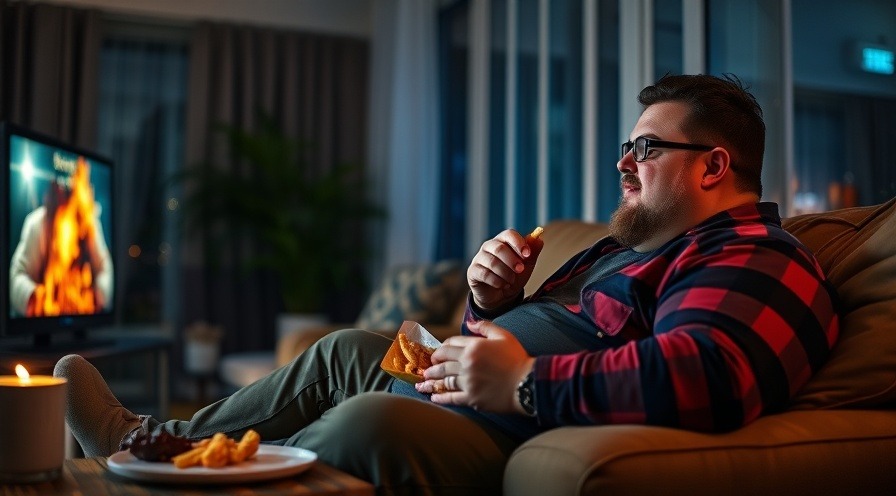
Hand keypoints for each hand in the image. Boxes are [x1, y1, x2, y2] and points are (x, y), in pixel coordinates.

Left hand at [415, 321, 534, 413]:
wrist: (528, 383)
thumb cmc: (517, 358)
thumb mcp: (503, 336)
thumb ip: (485, 327)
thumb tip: (469, 322)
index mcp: (473, 347)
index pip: (449, 345)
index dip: (441, 348)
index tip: (437, 353)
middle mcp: (467, 364)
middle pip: (442, 362)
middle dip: (432, 365)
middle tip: (427, 368)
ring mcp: (468, 382)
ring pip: (444, 379)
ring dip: (431, 380)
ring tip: (423, 382)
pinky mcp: (472, 398)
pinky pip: (451, 397)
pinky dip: (440, 397)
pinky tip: (433, 396)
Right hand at [467, 229, 543, 310]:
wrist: (501, 296)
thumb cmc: (513, 276)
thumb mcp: (526, 265)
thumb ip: (533, 252)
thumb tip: (538, 238)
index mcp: (503, 241)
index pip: (509, 234)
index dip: (519, 243)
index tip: (527, 254)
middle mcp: (488, 246)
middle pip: (499, 248)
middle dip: (512, 260)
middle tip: (520, 270)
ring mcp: (479, 258)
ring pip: (492, 262)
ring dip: (505, 273)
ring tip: (511, 281)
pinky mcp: (473, 271)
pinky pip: (484, 273)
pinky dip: (496, 281)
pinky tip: (501, 285)